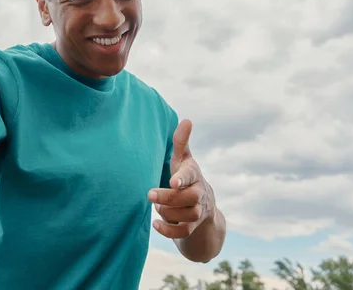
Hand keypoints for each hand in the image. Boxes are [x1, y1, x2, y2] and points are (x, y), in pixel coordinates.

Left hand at [148, 119, 215, 238]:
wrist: (203, 206)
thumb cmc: (186, 177)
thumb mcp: (183, 160)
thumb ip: (181, 142)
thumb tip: (186, 120)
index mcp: (194, 174)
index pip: (191, 175)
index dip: (182, 178)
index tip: (172, 181)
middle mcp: (199, 193)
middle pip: (189, 197)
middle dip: (169, 197)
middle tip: (149, 194)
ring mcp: (198, 211)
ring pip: (187, 215)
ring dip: (169, 212)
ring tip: (156, 207)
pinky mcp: (192, 227)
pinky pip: (184, 233)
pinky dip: (169, 231)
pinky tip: (155, 223)